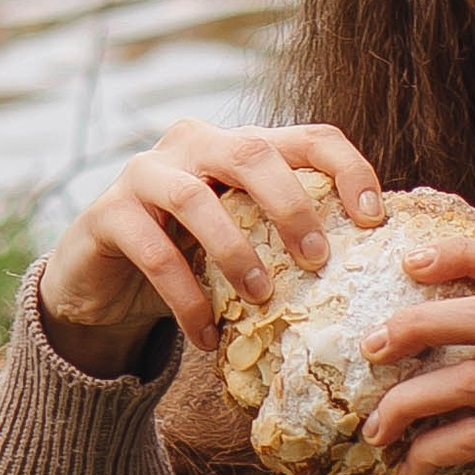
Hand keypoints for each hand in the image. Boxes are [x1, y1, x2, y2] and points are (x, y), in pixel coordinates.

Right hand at [36, 118, 383, 377]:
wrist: (101, 281)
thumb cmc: (190, 258)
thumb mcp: (244, 239)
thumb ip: (288, 237)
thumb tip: (372, 272)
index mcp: (240, 145)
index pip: (308, 137)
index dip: (348, 169)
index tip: (374, 220)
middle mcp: (192, 143)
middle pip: (251, 151)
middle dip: (292, 205)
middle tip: (318, 260)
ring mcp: (144, 173)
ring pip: (196, 198)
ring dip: (235, 251)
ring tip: (262, 298)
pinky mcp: (106, 214)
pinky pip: (153, 252)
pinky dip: (185, 298)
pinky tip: (206, 337)